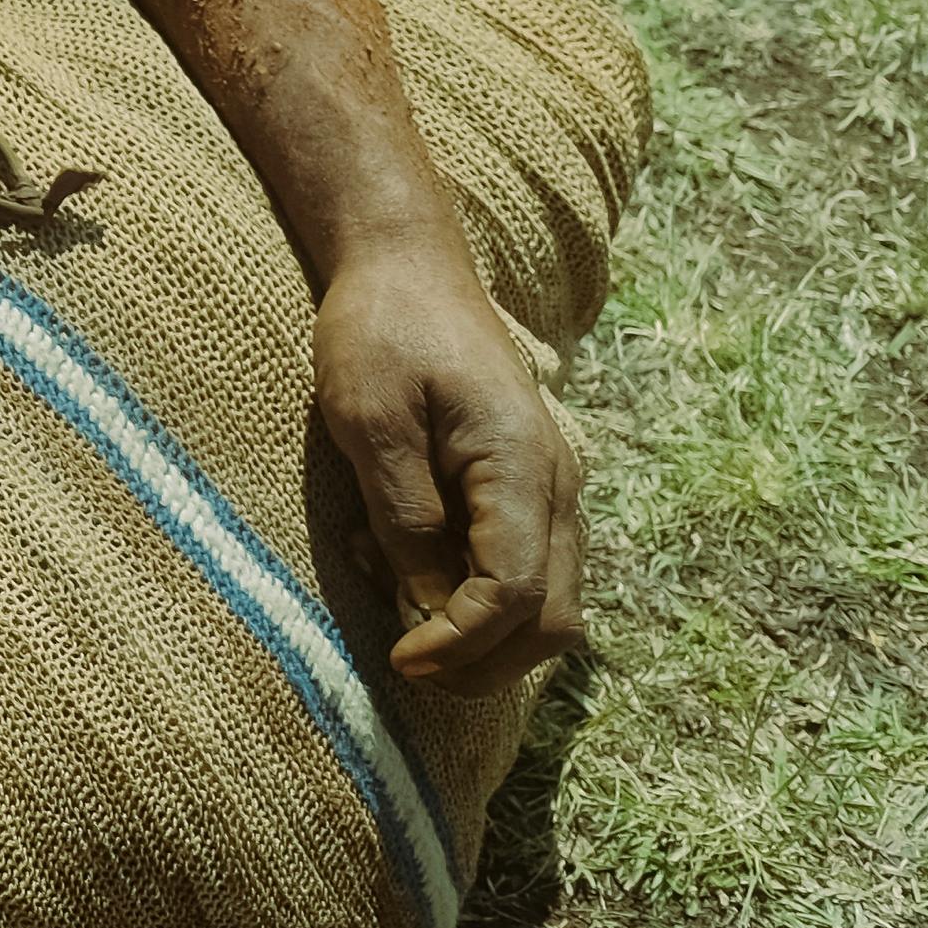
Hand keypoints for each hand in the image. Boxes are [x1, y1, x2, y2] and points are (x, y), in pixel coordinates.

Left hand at [312, 238, 586, 685]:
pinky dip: (475, 591)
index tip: (401, 662)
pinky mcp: (526, 487)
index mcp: (524, 466)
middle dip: (485, 661)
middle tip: (406, 664)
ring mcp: (550, 488)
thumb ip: (405, 518)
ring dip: (479, 629)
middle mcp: (556, 486)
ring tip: (390, 589)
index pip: (518, 595)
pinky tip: (399, 559)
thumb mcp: (370, 420)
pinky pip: (522, 567)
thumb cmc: (380, 330)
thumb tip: (429, 610)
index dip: (463, 644)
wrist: (407, 263)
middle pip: (554, 620)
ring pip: (548, 603)